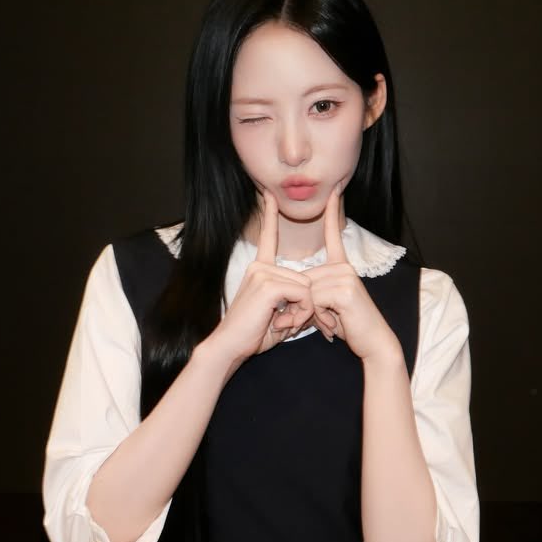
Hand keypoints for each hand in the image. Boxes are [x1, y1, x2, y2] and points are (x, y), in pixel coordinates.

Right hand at [204, 190, 315, 365]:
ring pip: (306, 287)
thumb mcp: (277, 315)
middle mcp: (260, 266)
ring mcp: (262, 273)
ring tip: (281, 323)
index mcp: (259, 269)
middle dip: (304, 306)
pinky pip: (302, 293)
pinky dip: (300, 312)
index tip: (269, 194)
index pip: (267, 238)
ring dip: (302, 312)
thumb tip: (313, 300)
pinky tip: (282, 322)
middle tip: (286, 323)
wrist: (229, 347)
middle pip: (304, 279)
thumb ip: (293, 303)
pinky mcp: (267, 284)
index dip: (270, 216)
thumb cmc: (251, 336)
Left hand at [306, 185, 400, 361]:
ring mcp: (345, 276)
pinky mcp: (344, 289)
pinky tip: (336, 323)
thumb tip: (294, 292)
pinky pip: (314, 300)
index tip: (334, 190)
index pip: (333, 235)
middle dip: (307, 307)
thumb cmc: (349, 325)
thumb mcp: (327, 306)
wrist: (373, 342)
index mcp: (341, 267)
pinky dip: (320, 317)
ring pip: (307, 291)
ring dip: (314, 314)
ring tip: (333, 323)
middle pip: (305, 280)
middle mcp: (344, 267)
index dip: (332, 213)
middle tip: (326, 322)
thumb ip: (312, 294)